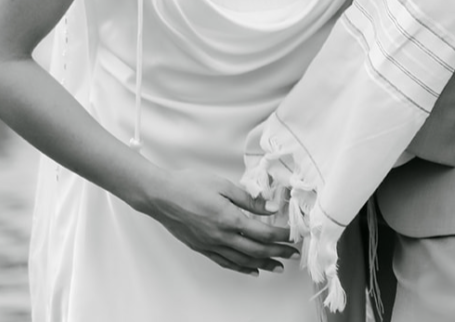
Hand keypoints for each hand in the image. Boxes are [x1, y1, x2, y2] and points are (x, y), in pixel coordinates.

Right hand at [146, 168, 297, 274]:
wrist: (162, 196)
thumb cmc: (189, 185)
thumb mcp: (222, 185)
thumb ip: (247, 199)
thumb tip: (269, 207)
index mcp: (229, 218)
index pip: (263, 233)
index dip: (280, 236)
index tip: (292, 236)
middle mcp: (222, 236)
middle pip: (257, 250)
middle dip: (278, 253)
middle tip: (292, 254)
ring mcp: (212, 245)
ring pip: (243, 261)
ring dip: (264, 264)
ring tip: (278, 266)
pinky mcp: (203, 249)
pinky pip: (226, 263)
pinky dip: (242, 268)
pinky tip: (251, 270)